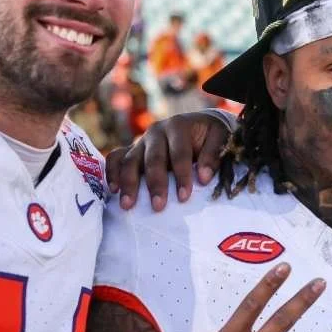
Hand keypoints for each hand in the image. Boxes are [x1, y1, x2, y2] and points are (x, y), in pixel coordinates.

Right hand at [105, 110, 232, 211]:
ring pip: (130, 160)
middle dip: (155, 184)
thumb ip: (213, 155)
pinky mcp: (132, 150)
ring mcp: (141, 141)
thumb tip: (203, 178)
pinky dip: (112, 172)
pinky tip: (113, 190)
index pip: (179, 153)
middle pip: (153, 159)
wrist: (198, 125)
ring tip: (128, 205)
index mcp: (178, 126)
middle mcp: (156, 132)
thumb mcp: (220, 138)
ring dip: (128, 183)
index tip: (184, 197)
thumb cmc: (209, 135)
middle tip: (158, 207)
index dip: (182, 175)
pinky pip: (115, 158)